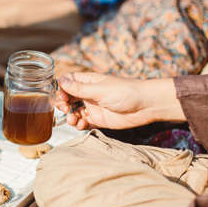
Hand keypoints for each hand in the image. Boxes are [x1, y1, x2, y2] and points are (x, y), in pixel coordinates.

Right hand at [56, 73, 185, 129]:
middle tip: (66, 109)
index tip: (63, 97)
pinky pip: (83, 123)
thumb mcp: (100, 90)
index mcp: (88, 82)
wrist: (146, 106)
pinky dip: (79, 125)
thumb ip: (79, 89)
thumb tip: (61, 81)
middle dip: (63, 104)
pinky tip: (82, 125)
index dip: (61, 89)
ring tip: (74, 120)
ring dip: (70, 117)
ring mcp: (92, 107)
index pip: (67, 82)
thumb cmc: (126, 92)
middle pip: (67, 98)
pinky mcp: (98, 119)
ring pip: (73, 112)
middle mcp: (88, 94)